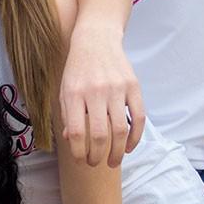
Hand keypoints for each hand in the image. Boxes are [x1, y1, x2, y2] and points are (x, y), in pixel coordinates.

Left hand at [60, 24, 144, 167]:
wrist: (96, 39)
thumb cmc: (77, 69)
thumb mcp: (64, 90)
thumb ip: (67, 116)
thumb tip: (72, 142)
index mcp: (74, 93)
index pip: (76, 131)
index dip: (79, 152)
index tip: (80, 161)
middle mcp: (96, 91)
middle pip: (99, 135)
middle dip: (98, 156)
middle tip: (97, 164)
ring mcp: (117, 88)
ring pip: (121, 130)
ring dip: (118, 152)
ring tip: (113, 162)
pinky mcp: (134, 86)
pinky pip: (139, 117)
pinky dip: (135, 137)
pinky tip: (129, 147)